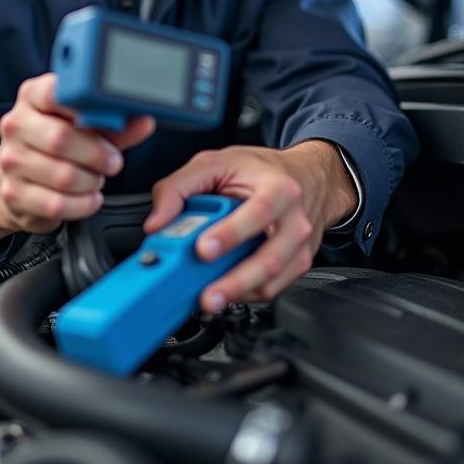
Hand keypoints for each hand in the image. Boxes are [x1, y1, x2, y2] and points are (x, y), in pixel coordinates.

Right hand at [0, 73, 154, 246]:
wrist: (23, 180)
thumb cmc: (60, 145)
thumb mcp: (89, 127)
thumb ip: (114, 122)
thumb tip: (143, 122)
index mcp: (33, 97)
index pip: (55, 92)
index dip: (86, 106)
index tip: (106, 119)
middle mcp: (16, 125)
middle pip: (61, 138)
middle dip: (97, 155)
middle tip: (112, 162)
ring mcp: (10, 160)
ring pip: (63, 176)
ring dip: (91, 182)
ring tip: (95, 179)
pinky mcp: (13, 194)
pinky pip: (57, 204)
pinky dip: (83, 204)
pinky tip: (88, 198)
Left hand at [145, 141, 356, 312]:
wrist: (306, 177)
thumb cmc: (261, 171)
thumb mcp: (216, 163)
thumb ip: (179, 187)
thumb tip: (157, 221)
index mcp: (279, 189)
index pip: (258, 213)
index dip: (231, 234)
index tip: (203, 249)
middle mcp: (295, 221)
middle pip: (269, 259)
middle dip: (234, 281)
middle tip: (206, 295)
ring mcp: (299, 247)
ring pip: (272, 281)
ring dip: (237, 294)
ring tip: (209, 300)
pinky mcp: (297, 266)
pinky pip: (271, 290)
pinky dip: (245, 295)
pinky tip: (225, 292)